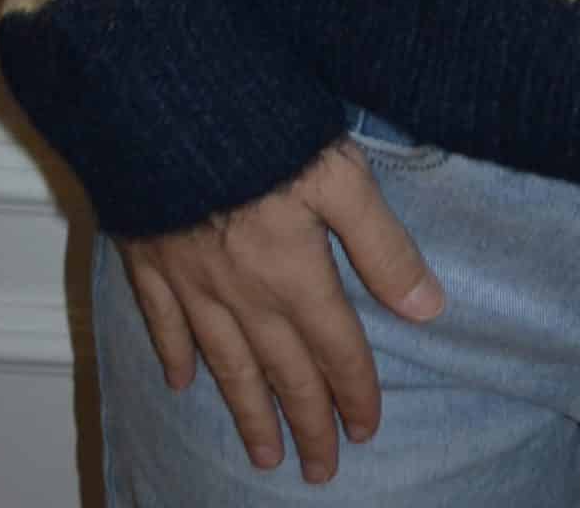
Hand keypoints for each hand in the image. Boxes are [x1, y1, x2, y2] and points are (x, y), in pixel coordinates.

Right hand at [114, 134, 445, 484]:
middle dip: (306, 422)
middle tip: (319, 470)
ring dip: (248, 411)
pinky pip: (162, 324)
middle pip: (283, 371)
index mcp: (295, 275)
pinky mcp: (150, 260)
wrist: (168, 109)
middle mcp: (244, 293)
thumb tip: (428, 307)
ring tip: (263, 454)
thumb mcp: (342, 178)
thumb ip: (384, 245)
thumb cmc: (265, 132)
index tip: (366, 429)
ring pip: (226, 363)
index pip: (336, 348)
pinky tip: (180, 385)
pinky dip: (174, 357)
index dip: (354, 391)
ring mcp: (191, 282)